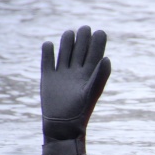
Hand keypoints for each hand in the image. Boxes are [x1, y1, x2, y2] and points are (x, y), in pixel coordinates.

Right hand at [36, 26, 110, 154]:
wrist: (63, 125)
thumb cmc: (81, 110)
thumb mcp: (92, 91)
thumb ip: (100, 75)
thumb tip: (107, 58)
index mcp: (89, 74)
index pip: (95, 54)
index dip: (98, 43)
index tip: (100, 32)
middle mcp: (76, 72)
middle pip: (80, 50)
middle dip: (82, 39)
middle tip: (85, 29)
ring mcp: (61, 74)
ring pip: (65, 53)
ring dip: (67, 43)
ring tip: (69, 34)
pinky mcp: (48, 78)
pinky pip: (47, 62)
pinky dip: (47, 52)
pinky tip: (49, 44)